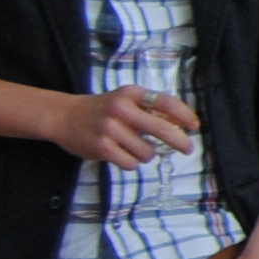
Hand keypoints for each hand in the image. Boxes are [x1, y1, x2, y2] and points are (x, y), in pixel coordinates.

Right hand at [54, 85, 197, 167]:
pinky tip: (121, 154)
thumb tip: (181, 125)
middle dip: (179, 142)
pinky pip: (131, 163)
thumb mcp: (125, 100)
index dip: (184, 115)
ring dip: (146, 154)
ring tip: (133, 147)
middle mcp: (121, 109)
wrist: (64, 116)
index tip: (195, 126)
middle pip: (162, 129)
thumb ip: (149, 109)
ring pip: (147, 152)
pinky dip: (131, 162)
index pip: (165, 102)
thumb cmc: (103, 110)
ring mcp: (110, 129)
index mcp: (130, 94)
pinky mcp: (102, 148)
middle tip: (187, 149)